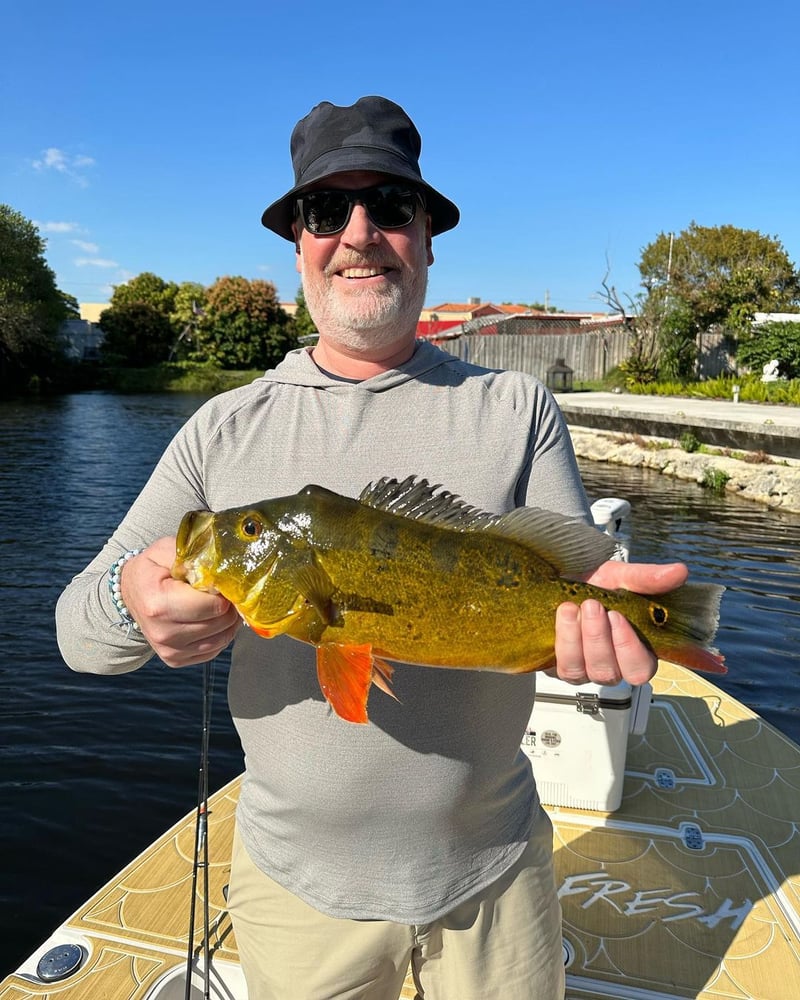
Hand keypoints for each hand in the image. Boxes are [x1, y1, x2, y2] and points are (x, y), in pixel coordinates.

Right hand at [120, 537, 241, 666]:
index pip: (214, 605)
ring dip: (228, 621)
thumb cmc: (152, 568)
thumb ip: (194, 557)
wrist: (131, 592)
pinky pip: (214, 650)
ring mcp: (168, 650)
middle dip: (229, 605)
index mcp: (160, 603)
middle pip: (221, 623)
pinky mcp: (175, 660)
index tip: (221, 580)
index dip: (225, 590)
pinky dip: (220, 634)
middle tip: (223, 591)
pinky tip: (212, 618)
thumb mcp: (167, 551)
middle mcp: (163, 632)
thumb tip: (221, 570)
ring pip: (222, 639)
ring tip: (219, 603)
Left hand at [554, 561, 688, 686]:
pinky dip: (567, 639)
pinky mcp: (564, 669)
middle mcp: (616, 664)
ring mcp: (590, 670)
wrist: (554, 582)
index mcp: (638, 646)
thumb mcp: (619, 576)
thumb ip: (647, 578)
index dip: (644, 654)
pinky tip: (566, 616)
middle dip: (609, 640)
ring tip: (578, 607)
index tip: (628, 623)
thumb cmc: (591, 585)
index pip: (650, 665)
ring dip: (588, 638)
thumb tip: (679, 571)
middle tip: (600, 609)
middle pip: (626, 673)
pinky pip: (568, 668)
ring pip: (596, 671)